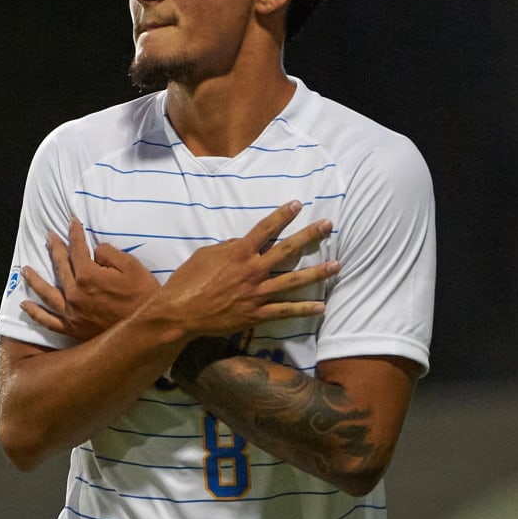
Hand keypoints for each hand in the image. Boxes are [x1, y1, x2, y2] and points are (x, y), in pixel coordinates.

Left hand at [22, 217, 159, 340]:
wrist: (147, 329)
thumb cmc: (143, 296)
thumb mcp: (132, 266)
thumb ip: (109, 254)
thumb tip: (94, 252)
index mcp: (88, 276)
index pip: (77, 250)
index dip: (75, 234)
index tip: (72, 222)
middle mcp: (74, 294)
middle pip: (60, 267)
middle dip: (55, 249)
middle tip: (49, 236)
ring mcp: (71, 313)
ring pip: (46, 293)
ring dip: (35, 279)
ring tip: (25, 269)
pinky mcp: (73, 329)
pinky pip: (49, 321)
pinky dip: (35, 313)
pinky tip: (25, 305)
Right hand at [156, 201, 338, 338]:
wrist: (180, 313)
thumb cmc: (188, 281)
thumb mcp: (205, 255)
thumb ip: (228, 247)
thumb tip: (244, 242)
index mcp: (239, 253)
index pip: (265, 229)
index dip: (282, 215)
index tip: (297, 204)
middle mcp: (252, 271)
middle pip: (287, 250)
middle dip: (309, 236)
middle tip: (328, 225)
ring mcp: (256, 293)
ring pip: (293, 281)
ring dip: (316, 273)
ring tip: (336, 265)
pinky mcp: (256, 314)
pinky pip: (284, 311)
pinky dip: (303, 309)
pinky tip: (321, 306)